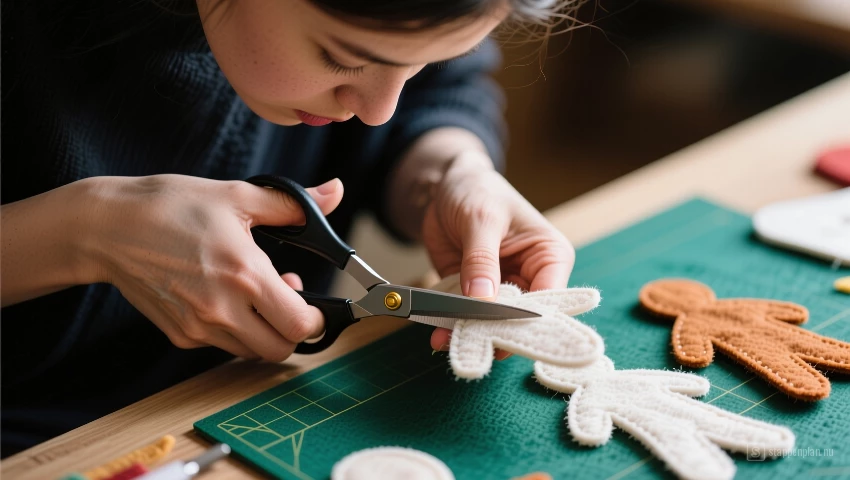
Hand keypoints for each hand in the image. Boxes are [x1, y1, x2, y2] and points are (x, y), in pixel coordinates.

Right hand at [87, 174, 343, 361]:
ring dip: (264, 331)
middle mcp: (222, 309)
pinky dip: (234, 330)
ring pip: (251, 351)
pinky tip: (225, 298)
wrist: (107, 227)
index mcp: (244, 274)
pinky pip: (221, 345)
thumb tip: (334, 191)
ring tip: (255, 295)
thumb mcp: (237, 196)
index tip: (313, 303)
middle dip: (293, 330)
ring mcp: (198, 327)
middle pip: (279, 349)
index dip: (315, 318)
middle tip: (288, 300)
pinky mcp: (180, 335)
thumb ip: (293, 204)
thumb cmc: (171, 206)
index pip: (298, 324)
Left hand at [421, 152, 574, 354]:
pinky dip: (453, 327)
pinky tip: (438, 334)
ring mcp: (502, 291)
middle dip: (494, 332)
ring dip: (469, 334)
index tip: (498, 329)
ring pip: (492, 324)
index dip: (526, 317)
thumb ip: (482, 259)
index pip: (549, 298)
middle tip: (468, 343)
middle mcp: (531, 279)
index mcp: (549, 257)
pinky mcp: (475, 295)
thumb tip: (482, 297)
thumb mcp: (481, 218)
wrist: (446, 187)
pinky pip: (467, 317)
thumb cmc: (478, 190)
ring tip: (444, 341)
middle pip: (520, 319)